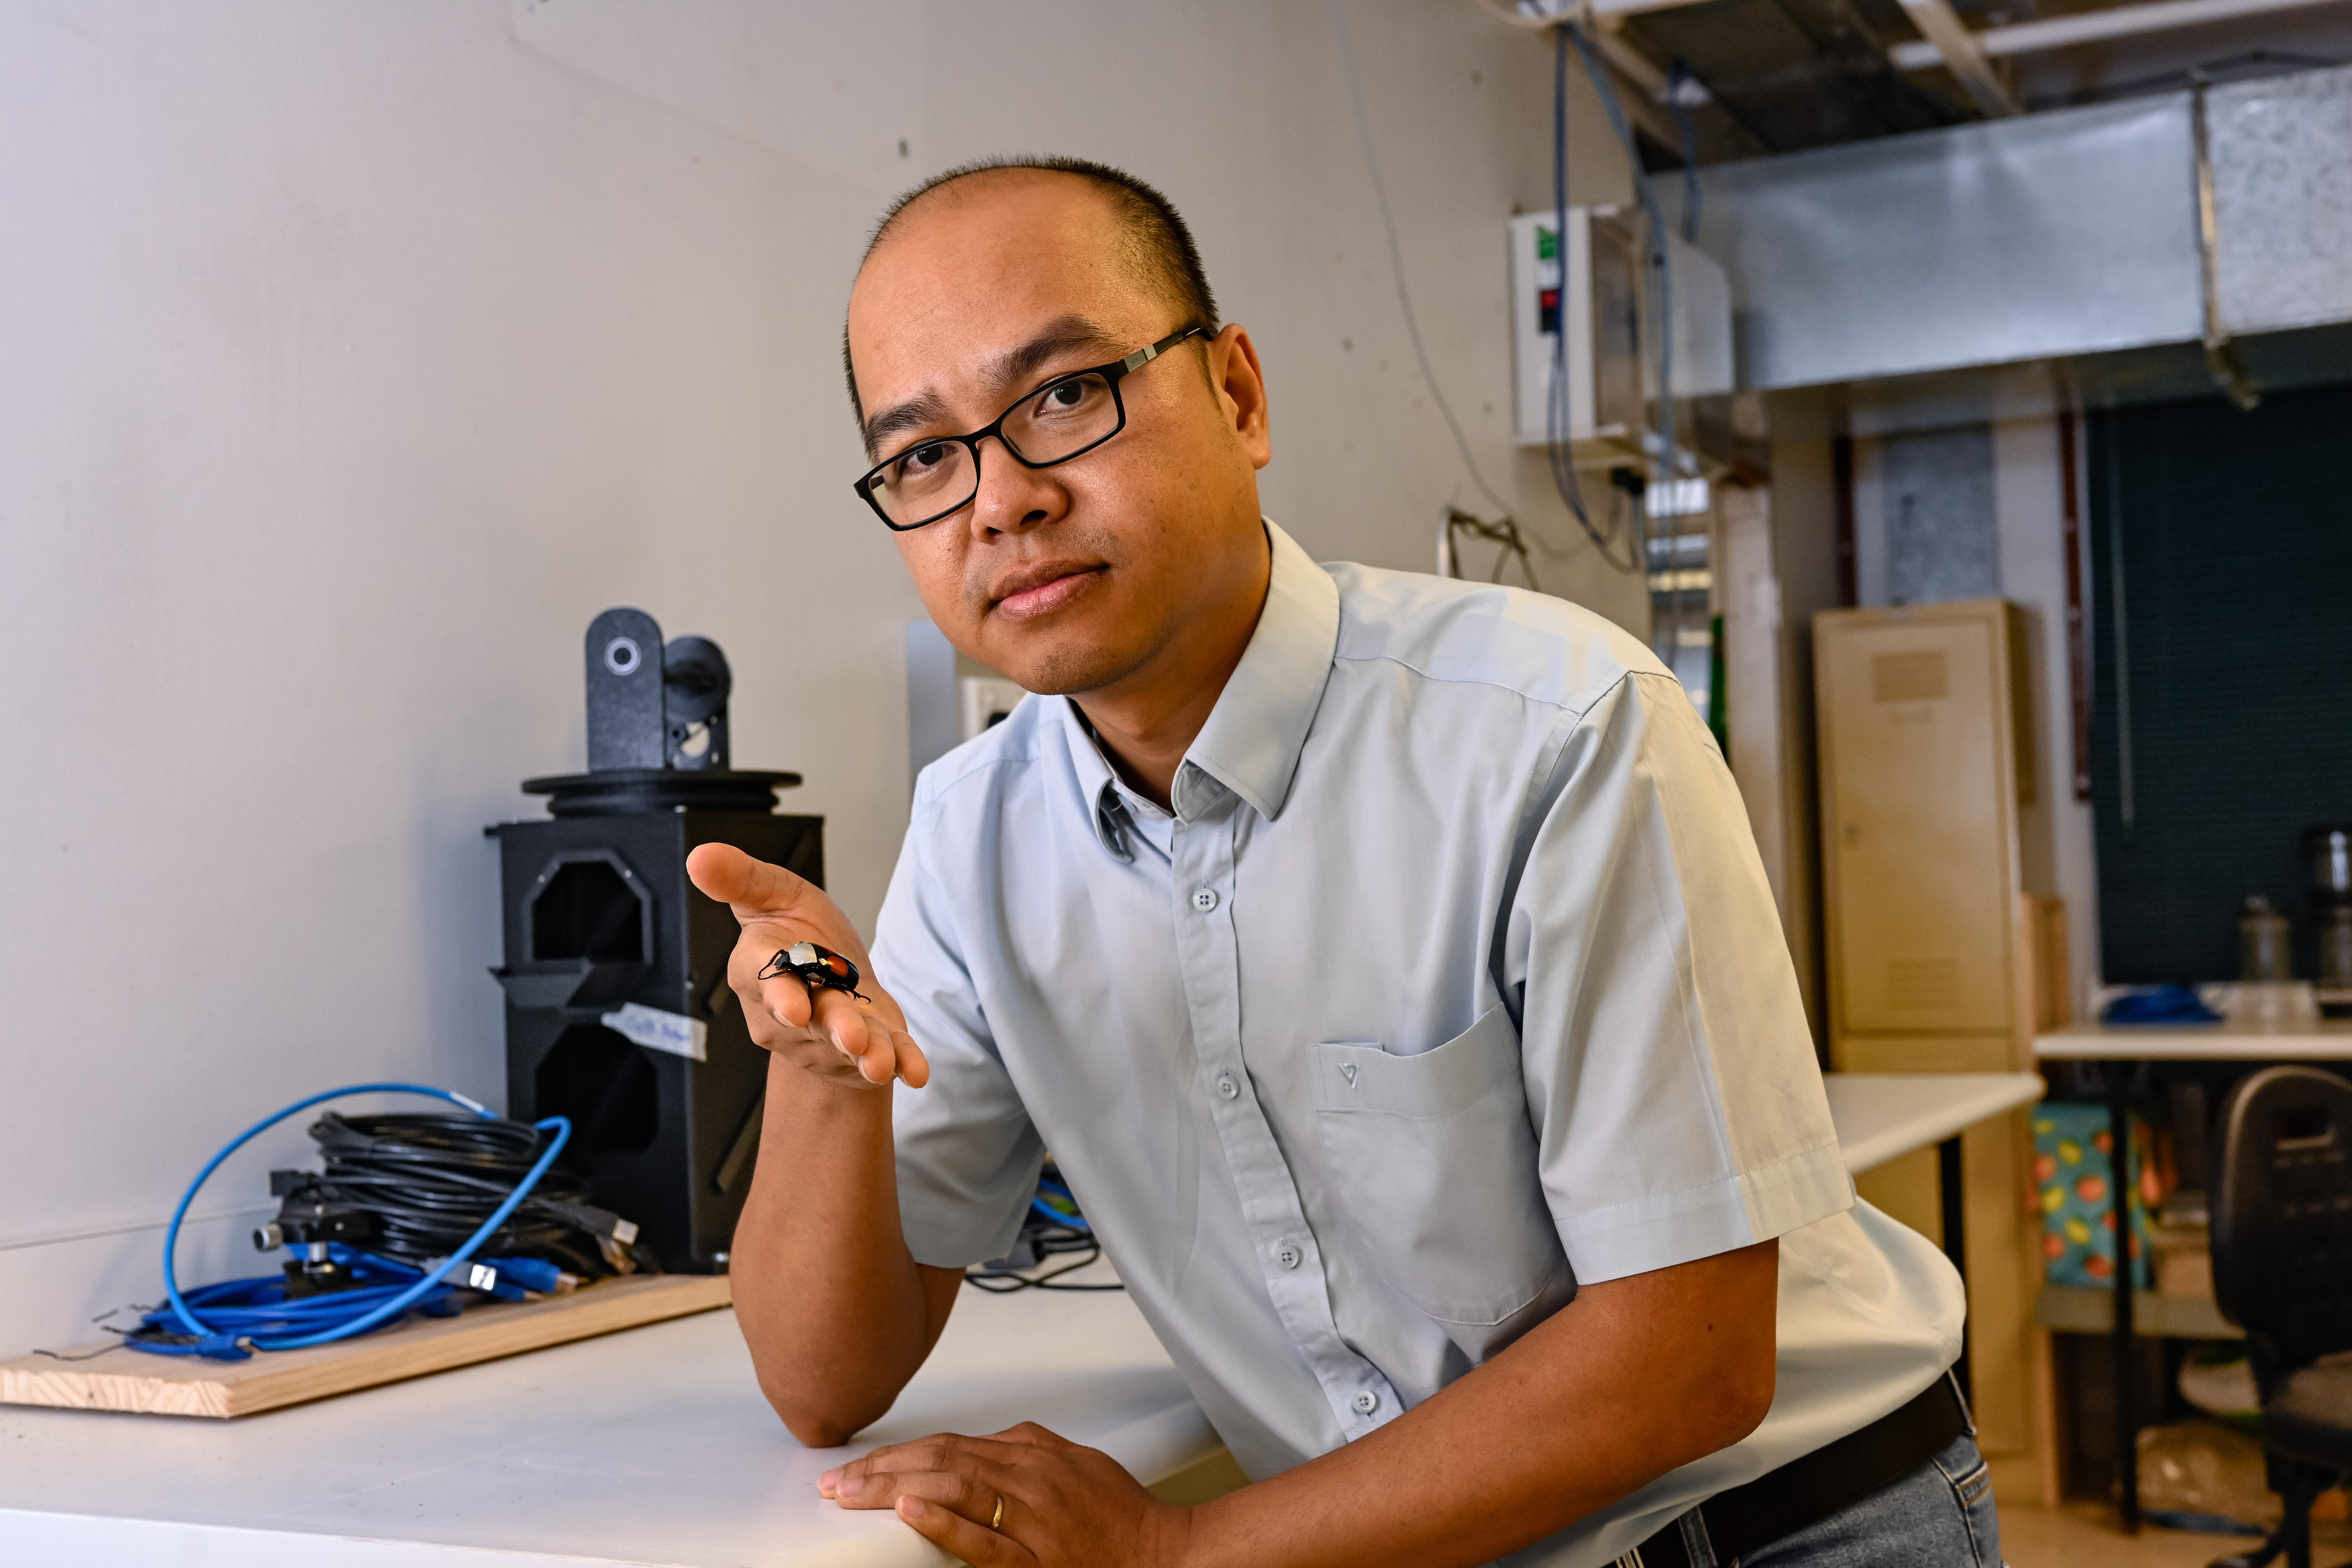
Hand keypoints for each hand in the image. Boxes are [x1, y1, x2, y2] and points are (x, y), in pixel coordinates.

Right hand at [685, 843, 928, 1089]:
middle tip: (853, 1036)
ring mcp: (828, 1038)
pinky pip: (886, 1057)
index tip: (794, 1006)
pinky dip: (902, 1064)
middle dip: (834, 1027)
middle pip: (812, 1019)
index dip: (779, 993)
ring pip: (847, 1045)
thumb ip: (741, 879)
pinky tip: (915, 1071)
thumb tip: (699, 856)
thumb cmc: (798, 934)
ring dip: (868, 1054)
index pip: (766, 980)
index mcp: (760, 971)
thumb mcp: (772, 893)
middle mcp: (791, 1013)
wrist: (833, 978)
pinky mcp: (866, 1049)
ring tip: (882, 1063)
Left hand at [820, 1422, 1189, 1566]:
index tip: (856, 1464)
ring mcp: (1029, 1520)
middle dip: (879, 1470)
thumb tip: (989, 1439)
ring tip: (849, 1494)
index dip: (897, 1452)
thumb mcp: (1075, 1462)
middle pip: (940, 1462)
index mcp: (1031, 1456)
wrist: (1165, 1555)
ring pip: (952, 1491)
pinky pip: (983, 1540)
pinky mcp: (1035, 1561)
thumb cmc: (1122, 1516)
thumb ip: (1029, 1446)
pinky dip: (942, 1523)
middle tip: (833, 1482)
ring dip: (892, 1490)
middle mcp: (1027, 1480)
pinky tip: (909, 1514)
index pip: (949, 1445)